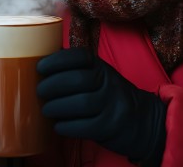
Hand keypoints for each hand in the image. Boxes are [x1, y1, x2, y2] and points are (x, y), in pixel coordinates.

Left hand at [36, 48, 166, 165]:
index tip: (40, 68)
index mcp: (101, 67)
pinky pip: (86, 126)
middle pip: (77, 80)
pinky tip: (58, 126)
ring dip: (57, 107)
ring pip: (81, 103)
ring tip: (47, 109)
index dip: (56, 60)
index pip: (79, 56)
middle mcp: (108, 83)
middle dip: (53, 85)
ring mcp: (112, 105)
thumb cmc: (109, 96)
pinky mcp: (111, 126)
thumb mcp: (99, 76)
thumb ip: (76, 70)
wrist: (142, 120)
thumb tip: (41, 63)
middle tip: (40, 91)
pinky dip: (67, 126)